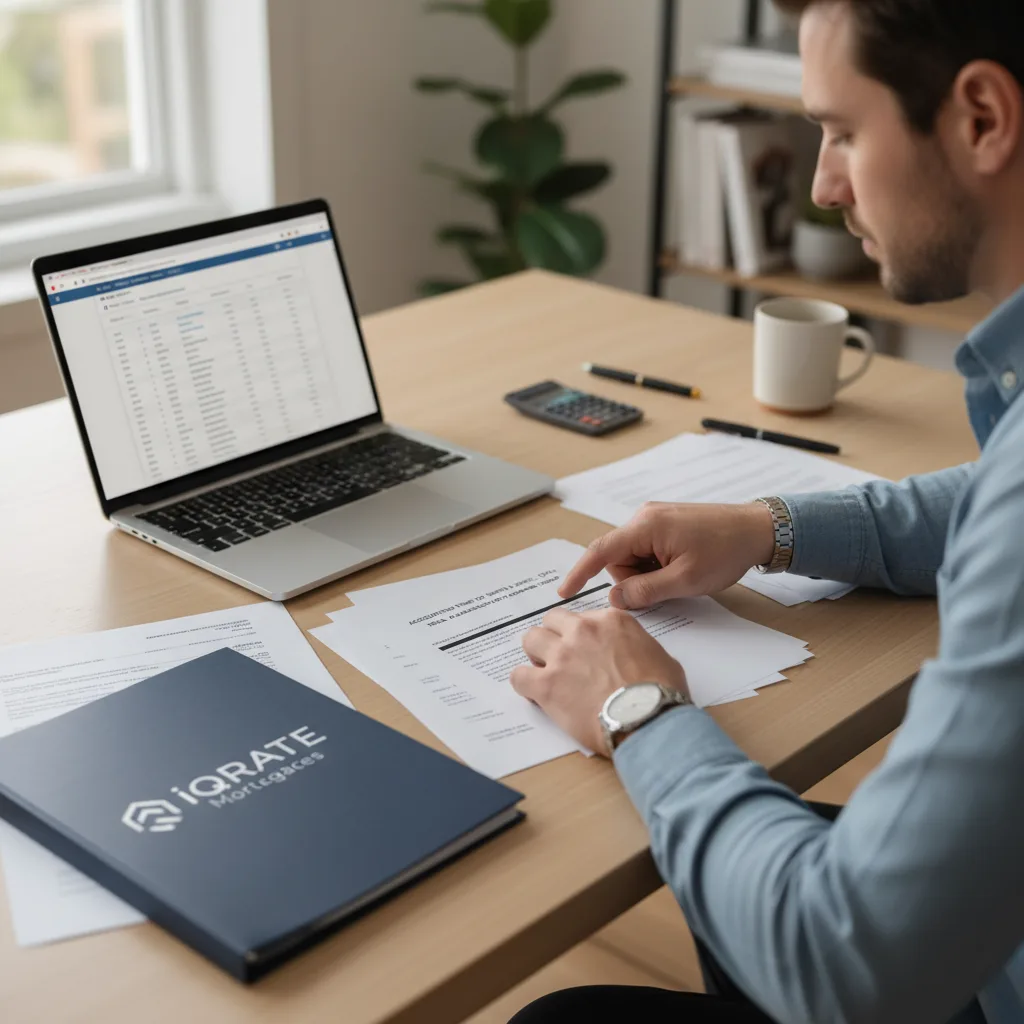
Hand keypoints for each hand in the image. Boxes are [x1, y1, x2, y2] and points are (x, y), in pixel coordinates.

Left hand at [511, 607, 688, 756]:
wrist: (647, 720)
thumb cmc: (660, 692)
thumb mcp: (659, 655)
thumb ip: (636, 645)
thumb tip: (632, 656)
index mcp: (611, 621)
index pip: (584, 617)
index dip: (583, 635)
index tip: (586, 650)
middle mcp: (582, 631)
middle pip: (552, 620)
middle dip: (554, 636)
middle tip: (562, 657)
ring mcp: (562, 656)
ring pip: (530, 639)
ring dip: (535, 654)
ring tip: (545, 672)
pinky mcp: (546, 685)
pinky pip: (518, 675)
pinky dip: (524, 684)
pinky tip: (535, 694)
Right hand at [559, 502, 775, 608]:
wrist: (758, 529)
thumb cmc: (725, 551)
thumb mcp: (684, 580)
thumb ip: (645, 591)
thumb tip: (615, 599)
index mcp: (645, 526)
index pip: (600, 551)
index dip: (579, 573)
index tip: (564, 592)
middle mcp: (644, 517)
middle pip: (618, 559)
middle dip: (635, 580)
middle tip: (668, 586)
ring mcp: (655, 519)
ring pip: (633, 558)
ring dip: (649, 575)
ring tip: (680, 576)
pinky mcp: (665, 524)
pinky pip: (647, 551)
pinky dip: (657, 566)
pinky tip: (681, 568)